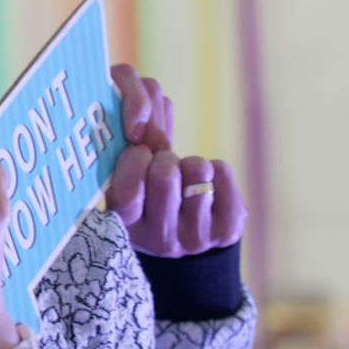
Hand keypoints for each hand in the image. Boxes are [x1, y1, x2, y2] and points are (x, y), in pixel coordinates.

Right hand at [107, 64, 247, 256]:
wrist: (184, 236)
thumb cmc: (144, 185)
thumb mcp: (122, 169)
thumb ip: (124, 131)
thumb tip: (140, 109)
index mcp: (125, 225)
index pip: (127, 192)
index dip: (133, 160)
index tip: (136, 149)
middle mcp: (159, 240)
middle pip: (165, 174)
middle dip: (162, 155)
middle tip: (161, 161)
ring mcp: (195, 238)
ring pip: (198, 170)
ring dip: (190, 161)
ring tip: (183, 174)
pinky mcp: (227, 230)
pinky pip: (223, 174)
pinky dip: (216, 168)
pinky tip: (206, 182)